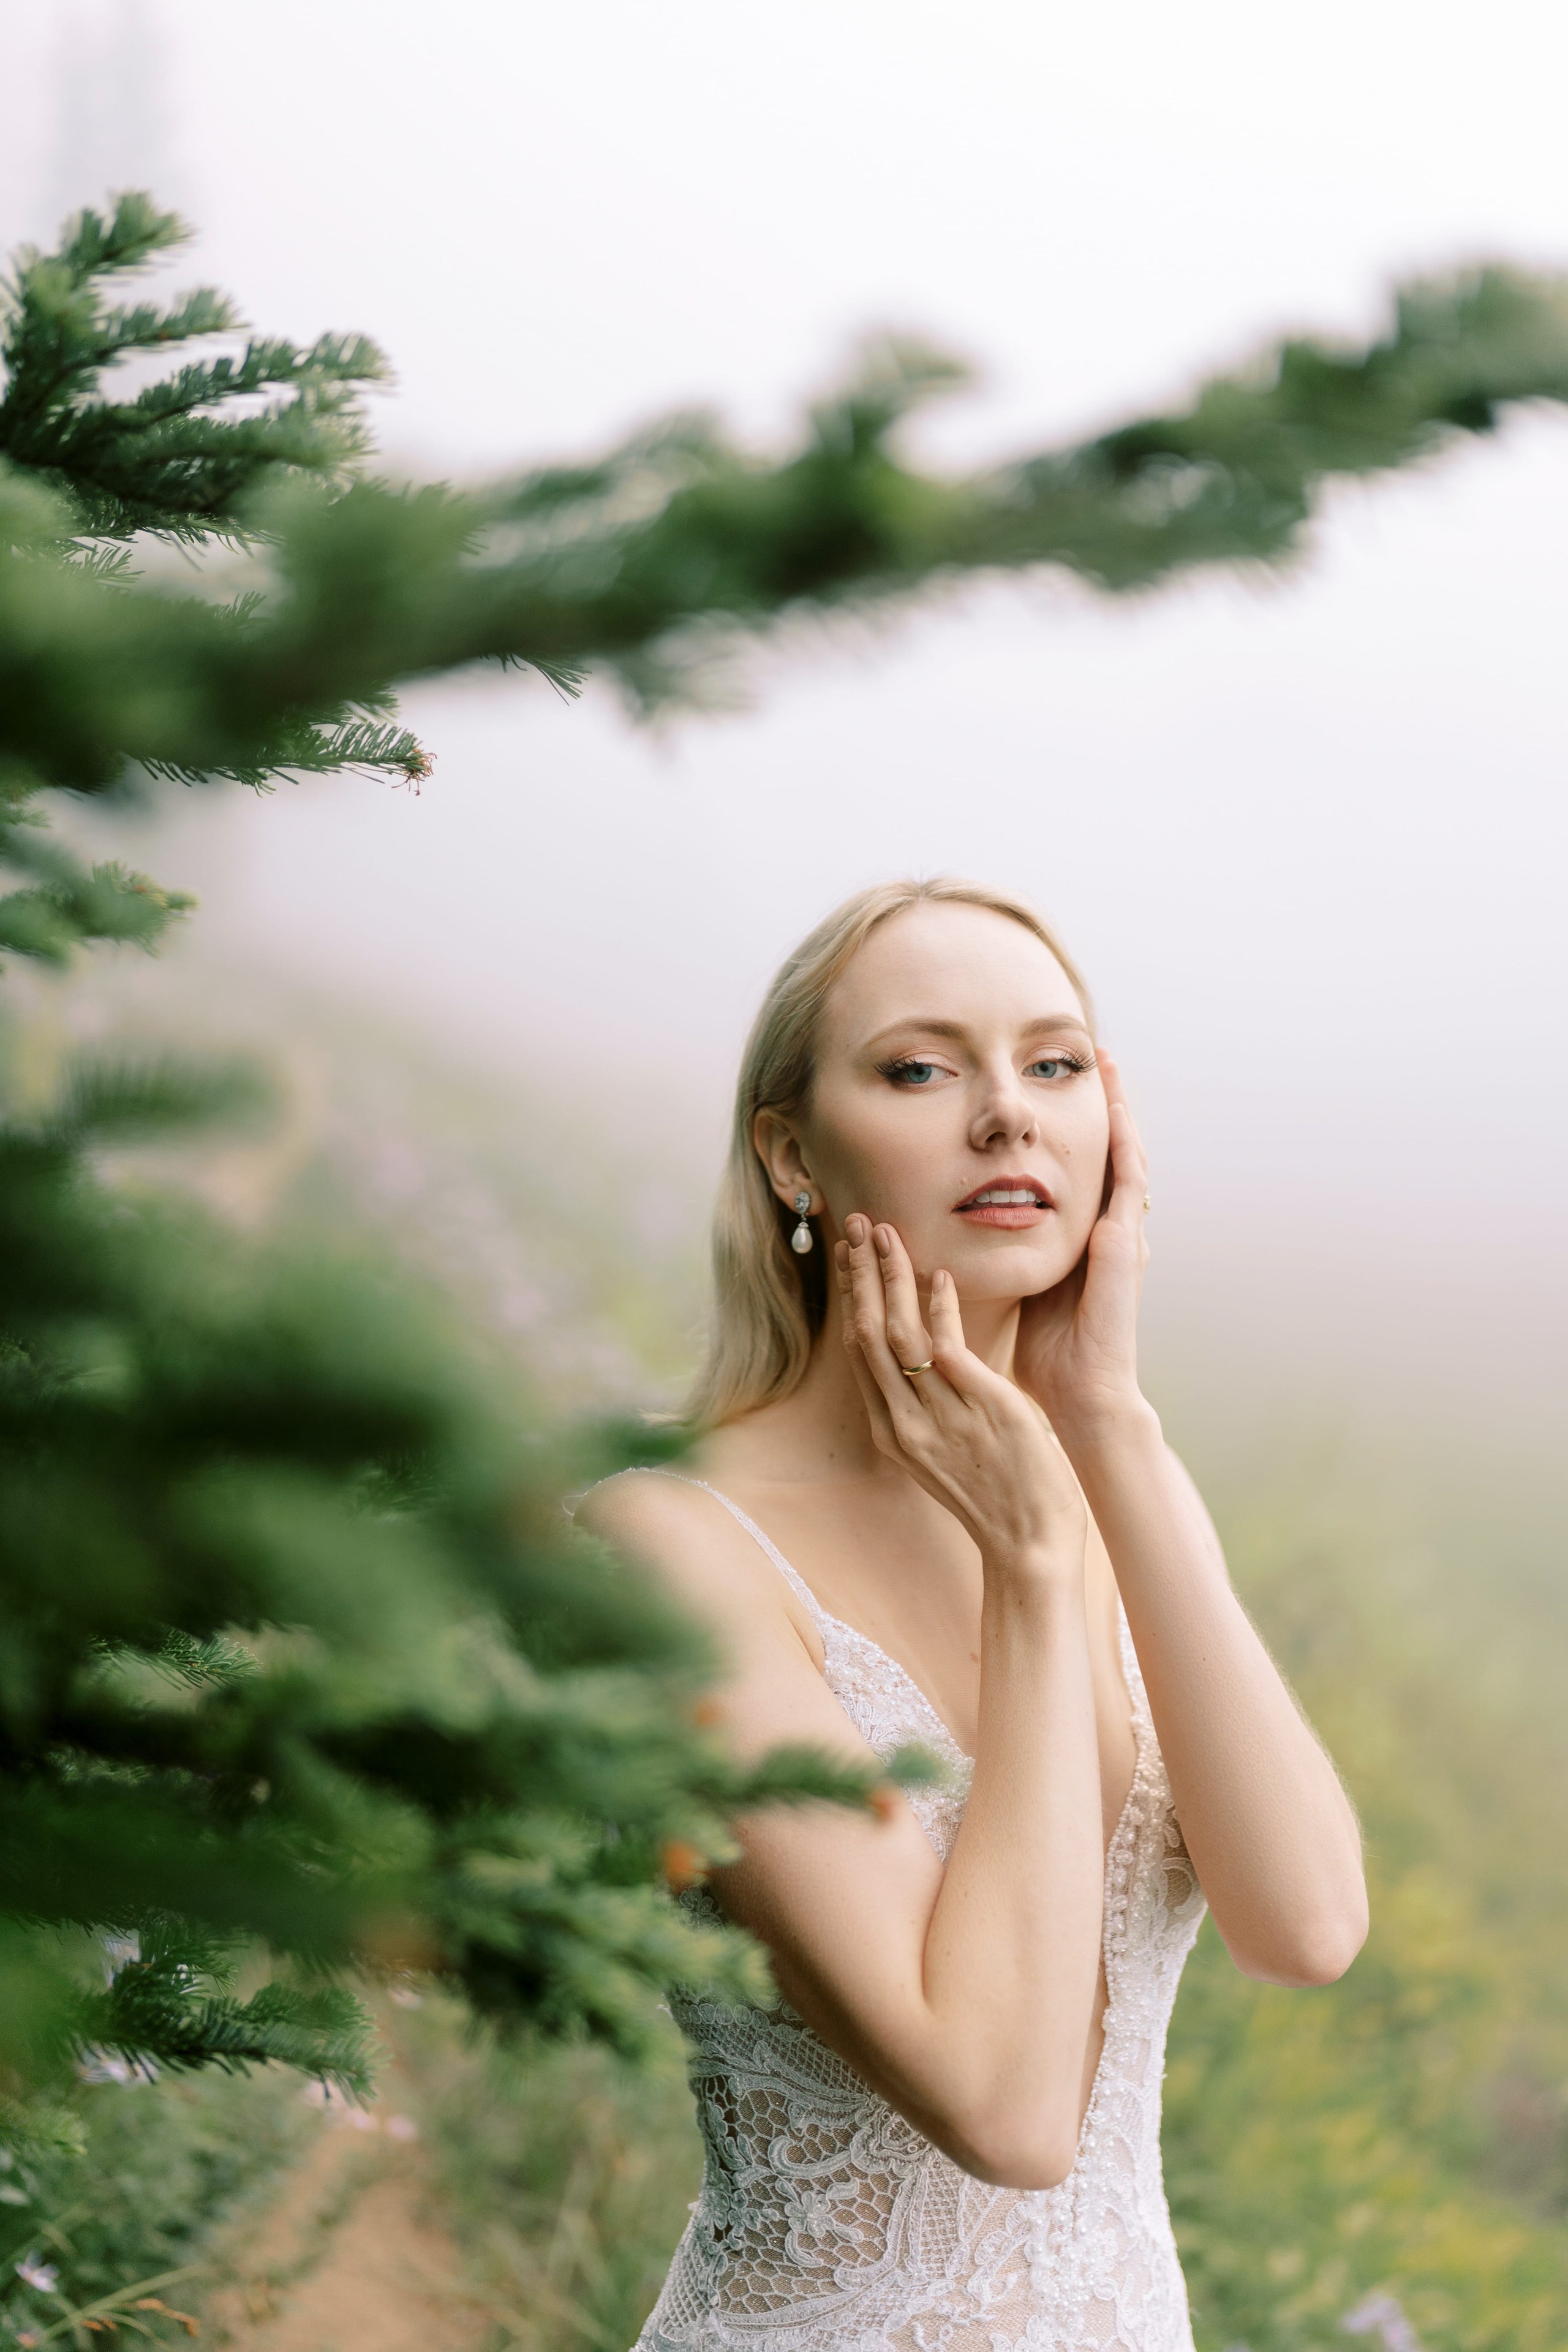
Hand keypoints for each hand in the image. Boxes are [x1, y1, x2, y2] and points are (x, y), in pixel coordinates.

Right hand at [837, 1214, 1085, 1577]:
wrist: (1030, 1547)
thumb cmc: (998, 1500)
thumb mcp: (946, 1455)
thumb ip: (930, 1410)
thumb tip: (931, 1366)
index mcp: (893, 1433)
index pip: (860, 1353)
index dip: (852, 1299)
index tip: (849, 1259)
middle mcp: (903, 1423)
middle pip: (865, 1334)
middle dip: (857, 1275)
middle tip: (855, 1226)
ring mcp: (937, 1415)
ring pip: (897, 1332)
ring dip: (888, 1277)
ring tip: (885, 1233)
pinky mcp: (979, 1406)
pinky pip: (946, 1345)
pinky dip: (939, 1307)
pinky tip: (939, 1276)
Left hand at [1013, 1053, 1149, 1437]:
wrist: (1080, 1394)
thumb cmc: (1045, 1353)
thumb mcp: (1021, 1286)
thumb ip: (1009, 1254)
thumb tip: (968, 1228)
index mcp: (1084, 1240)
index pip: (1082, 1171)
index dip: (1074, 1130)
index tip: (1056, 1088)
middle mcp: (1109, 1231)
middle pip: (1108, 1153)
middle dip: (1103, 1104)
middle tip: (1094, 1056)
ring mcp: (1122, 1236)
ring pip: (1125, 1157)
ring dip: (1118, 1109)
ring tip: (1107, 1064)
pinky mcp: (1124, 1247)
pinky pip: (1127, 1185)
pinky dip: (1124, 1144)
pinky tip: (1116, 1111)